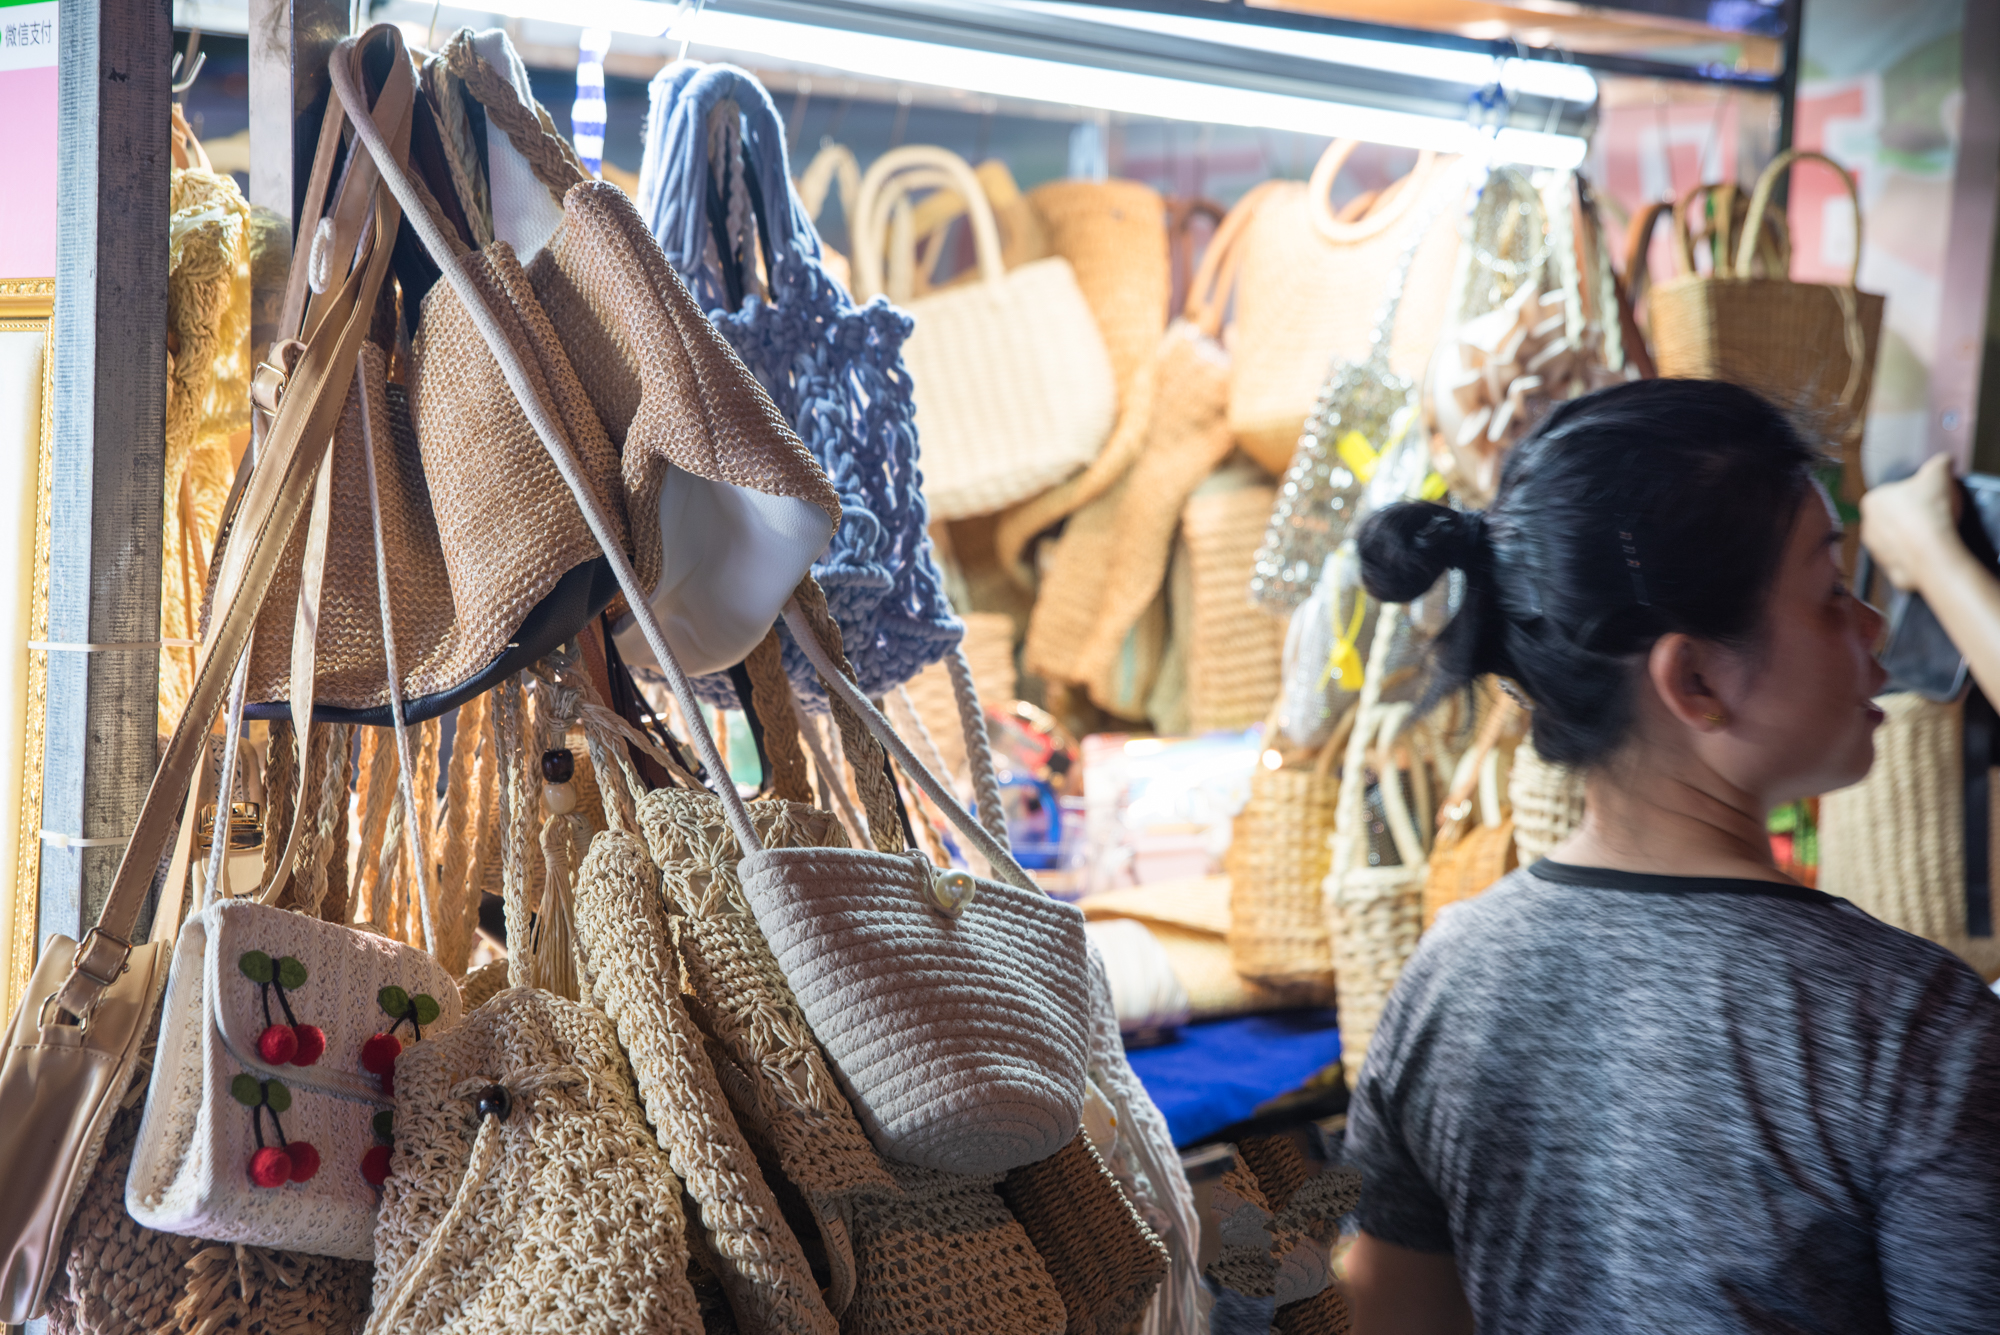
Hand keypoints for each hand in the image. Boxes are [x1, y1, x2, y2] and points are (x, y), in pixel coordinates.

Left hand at [1861, 454, 1963, 595]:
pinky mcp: (1889, 570)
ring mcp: (1876, 551)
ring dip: (1914, 537)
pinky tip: (1931, 550)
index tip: (1930, 498)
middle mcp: (1867, 526)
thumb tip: (1944, 460)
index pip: (1894, 493)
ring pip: (1899, 539)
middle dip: (1913, 516)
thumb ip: (1939, 462)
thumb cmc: (1929, 510)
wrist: (1932, 551)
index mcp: (1872, 501)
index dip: (1916, 494)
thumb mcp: (1938, 472)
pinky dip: (1918, 555)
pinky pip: (1907, 559)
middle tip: (1934, 515)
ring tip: (1934, 533)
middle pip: (1895, 517)